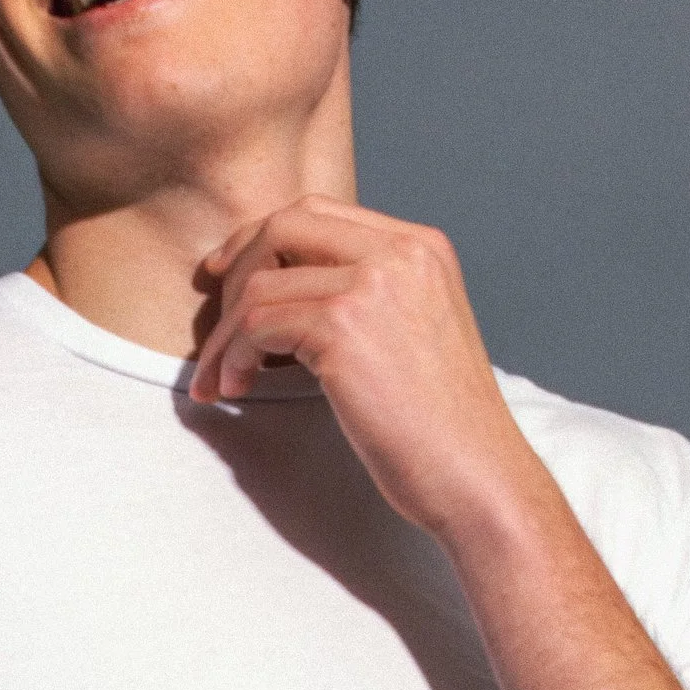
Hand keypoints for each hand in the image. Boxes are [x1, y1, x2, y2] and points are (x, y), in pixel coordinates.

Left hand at [189, 197, 540, 548]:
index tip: (229, 277)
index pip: (321, 212)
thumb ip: (367, 301)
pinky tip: (235, 390)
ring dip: (225, 335)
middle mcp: (401, 252)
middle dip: (236, 269)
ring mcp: (372, 283)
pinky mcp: (343, 326)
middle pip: (286, 223)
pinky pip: (257, 324)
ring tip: (221, 381)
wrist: (476, 476)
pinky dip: (232, 357)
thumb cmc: (441, 431)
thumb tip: (287, 297)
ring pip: (261, 282)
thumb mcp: (414, 338)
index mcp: (421, 248)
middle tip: (214, 323)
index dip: (262, 239)